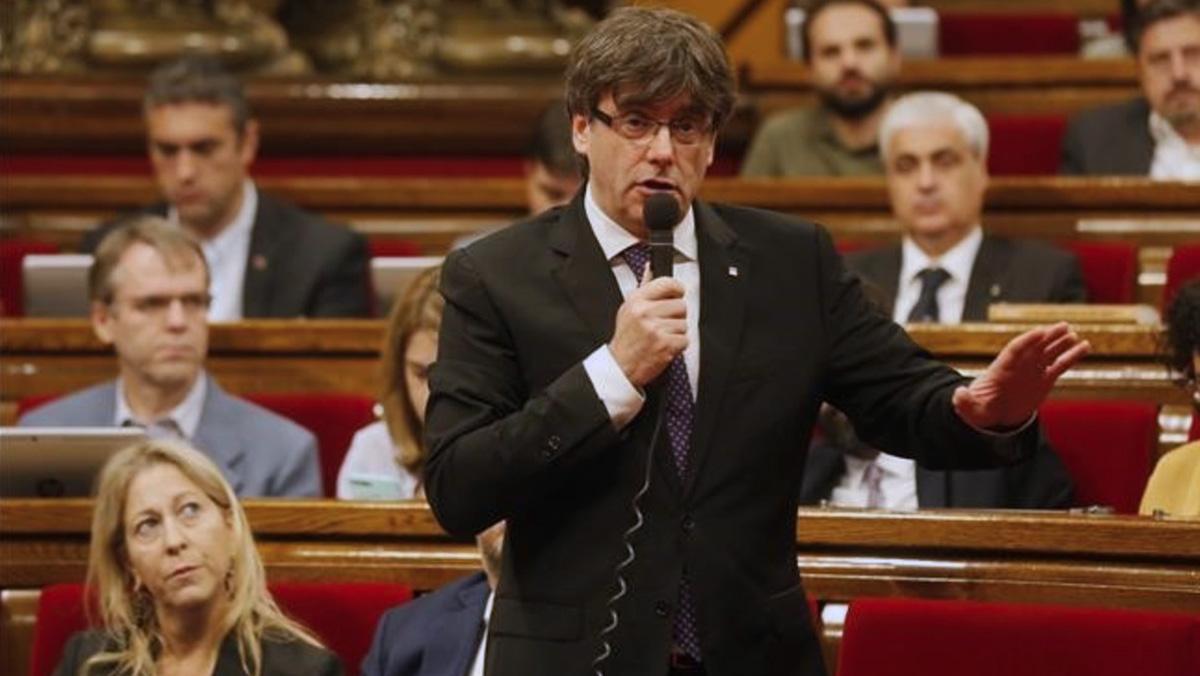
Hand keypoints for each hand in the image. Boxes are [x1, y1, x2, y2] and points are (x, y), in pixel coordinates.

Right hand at [609, 267, 687, 386]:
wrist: (621, 366)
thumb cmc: (626, 338)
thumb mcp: (628, 308)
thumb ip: (643, 287)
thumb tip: (650, 267)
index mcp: (637, 300)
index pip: (667, 283)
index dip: (677, 288)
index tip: (678, 293)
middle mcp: (645, 313)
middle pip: (681, 305)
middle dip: (676, 315)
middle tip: (664, 324)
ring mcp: (655, 329)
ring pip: (684, 323)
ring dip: (677, 332)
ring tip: (661, 337)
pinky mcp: (665, 345)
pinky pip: (685, 340)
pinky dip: (678, 346)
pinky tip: (664, 347)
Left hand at [952, 322, 1090, 429]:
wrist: (993, 414)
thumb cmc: (980, 409)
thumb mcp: (969, 408)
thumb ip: (964, 402)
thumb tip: (958, 394)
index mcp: (1001, 369)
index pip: (1015, 350)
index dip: (1027, 341)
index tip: (1039, 332)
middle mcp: (1019, 366)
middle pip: (1035, 346)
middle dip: (1048, 336)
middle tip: (1063, 326)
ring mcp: (1033, 370)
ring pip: (1049, 352)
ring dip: (1061, 342)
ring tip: (1074, 334)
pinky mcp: (1044, 379)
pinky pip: (1060, 365)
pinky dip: (1072, 356)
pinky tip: (1085, 346)